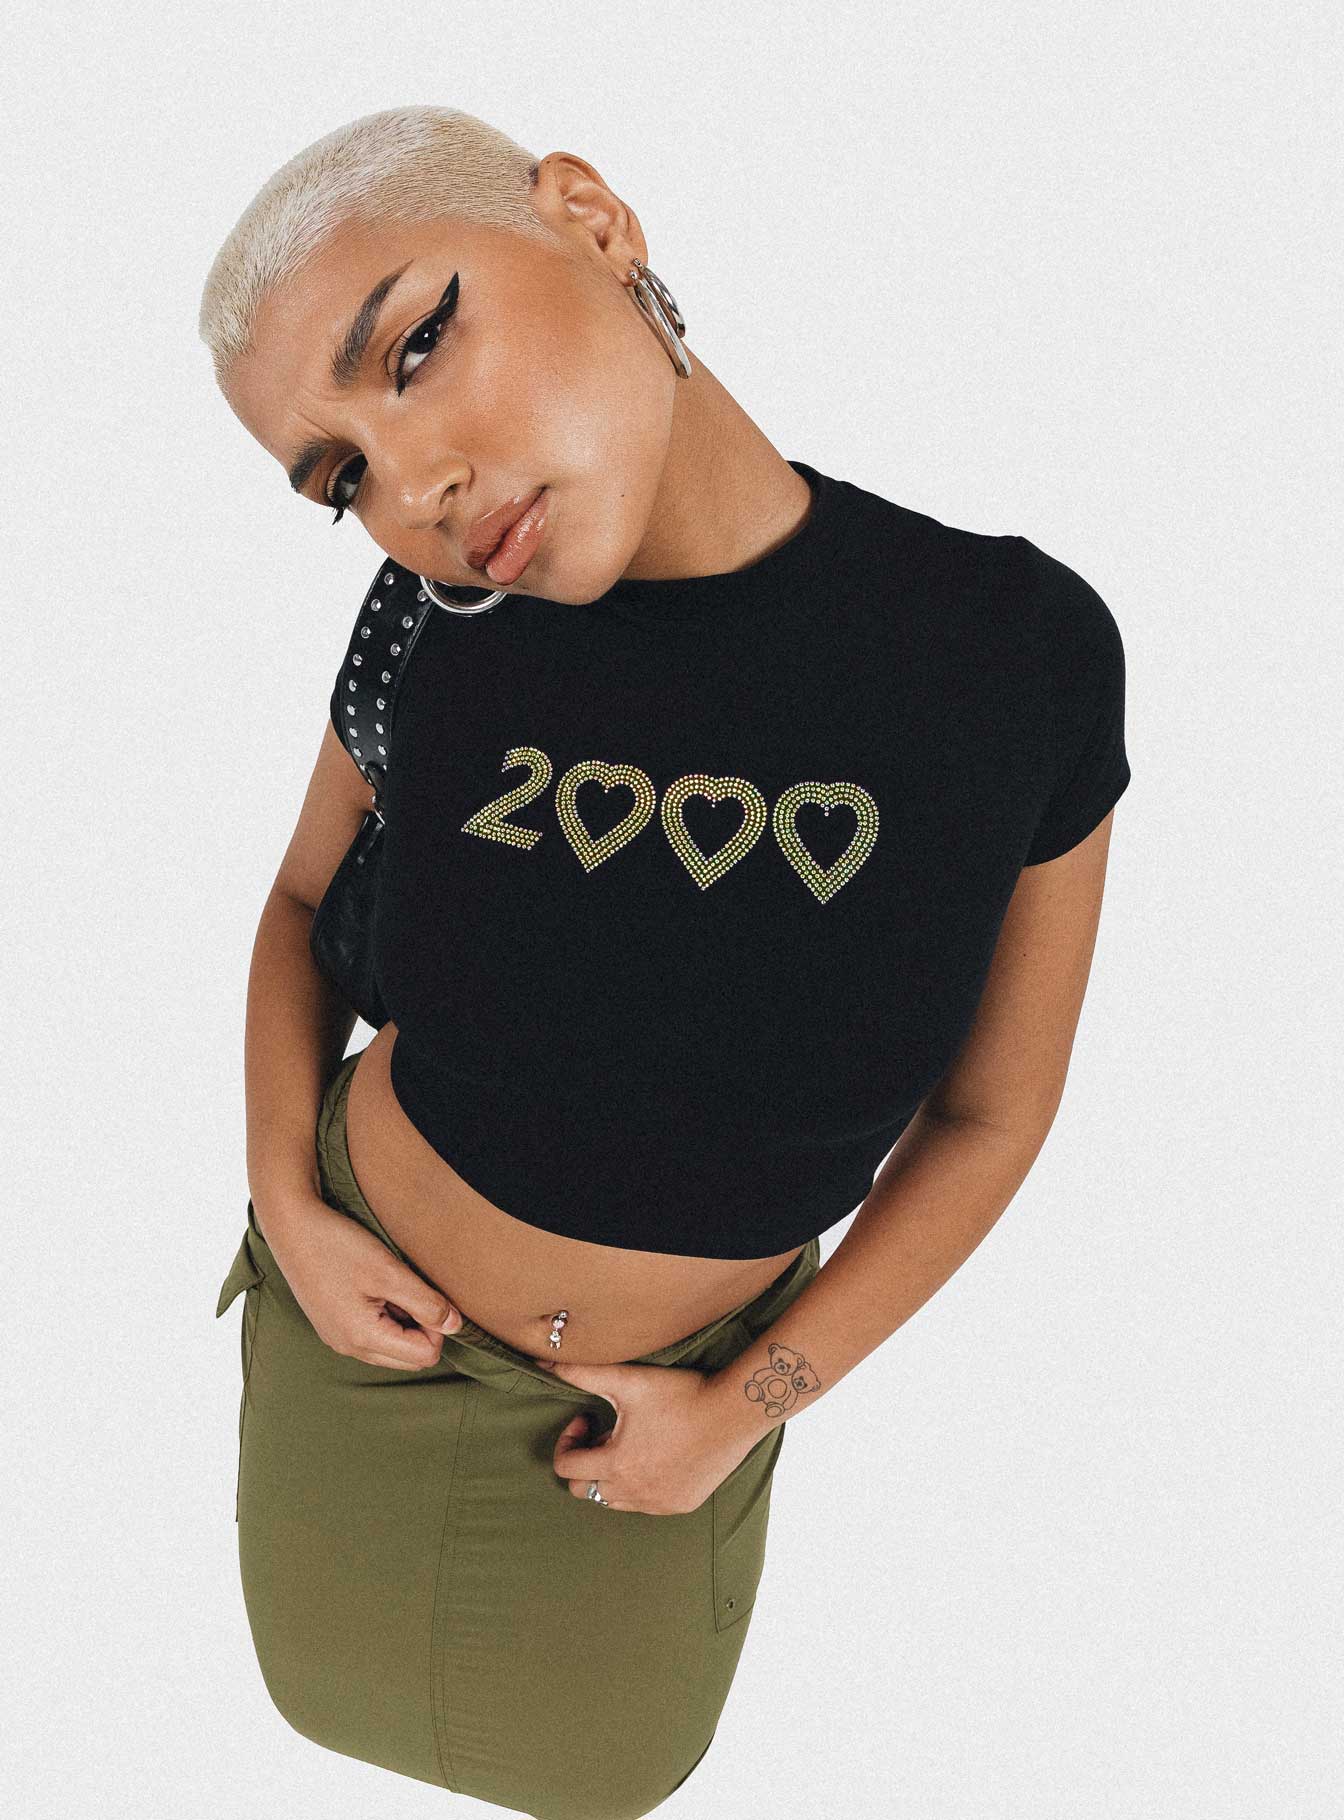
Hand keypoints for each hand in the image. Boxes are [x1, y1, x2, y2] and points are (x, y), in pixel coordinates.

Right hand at [257, 1195, 463, 1370]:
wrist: (291, 1226)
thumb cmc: (338, 1246)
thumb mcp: (389, 1272)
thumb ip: (425, 1302)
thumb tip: (456, 1326)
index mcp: (363, 1338)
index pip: (424, 1356)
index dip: (437, 1326)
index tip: (426, 1292)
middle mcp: (349, 1348)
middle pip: (409, 1359)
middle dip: (421, 1328)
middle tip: (410, 1288)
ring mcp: (338, 1338)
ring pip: (391, 1348)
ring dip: (403, 1321)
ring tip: (390, 1284)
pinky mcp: (332, 1325)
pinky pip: (371, 1335)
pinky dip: (384, 1316)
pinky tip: (374, 1284)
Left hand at [548, 1359, 759, 1514]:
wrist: (732, 1413)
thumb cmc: (681, 1395)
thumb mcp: (628, 1381)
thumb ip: (582, 1374)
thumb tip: (545, 1363)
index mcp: (617, 1464)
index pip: (566, 1468)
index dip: (568, 1441)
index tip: (586, 1419)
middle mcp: (634, 1492)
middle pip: (585, 1489)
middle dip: (586, 1462)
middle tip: (606, 1434)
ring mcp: (658, 1504)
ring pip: (614, 1501)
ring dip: (611, 1476)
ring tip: (631, 1443)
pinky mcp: (680, 1505)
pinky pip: (646, 1505)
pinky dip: (640, 1485)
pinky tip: (656, 1456)